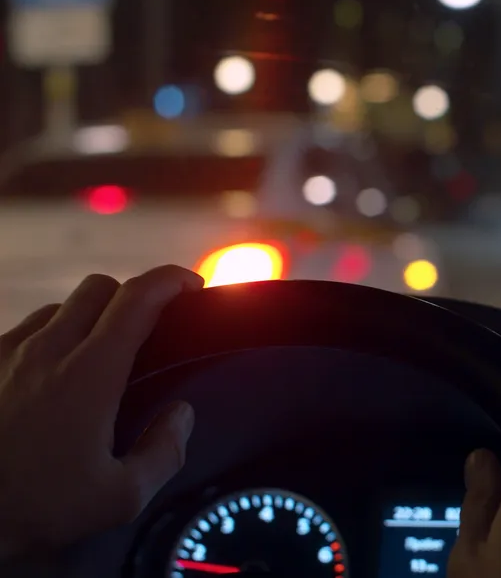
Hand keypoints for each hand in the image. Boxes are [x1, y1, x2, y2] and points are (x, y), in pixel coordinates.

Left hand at [0, 266, 204, 558]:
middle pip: (99, 288)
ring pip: (59, 309)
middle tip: (151, 329)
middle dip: (133, 297)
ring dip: (88, 319)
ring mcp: (5, 353)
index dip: (171, 280)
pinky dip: (48, 339)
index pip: (138, 298)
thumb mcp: (120, 498)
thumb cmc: (34, 510)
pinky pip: (22, 332)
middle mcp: (46, 350)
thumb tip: (181, 414)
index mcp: (90, 373)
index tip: (192, 287)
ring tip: (98, 358)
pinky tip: (49, 378)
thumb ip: (164, 451)